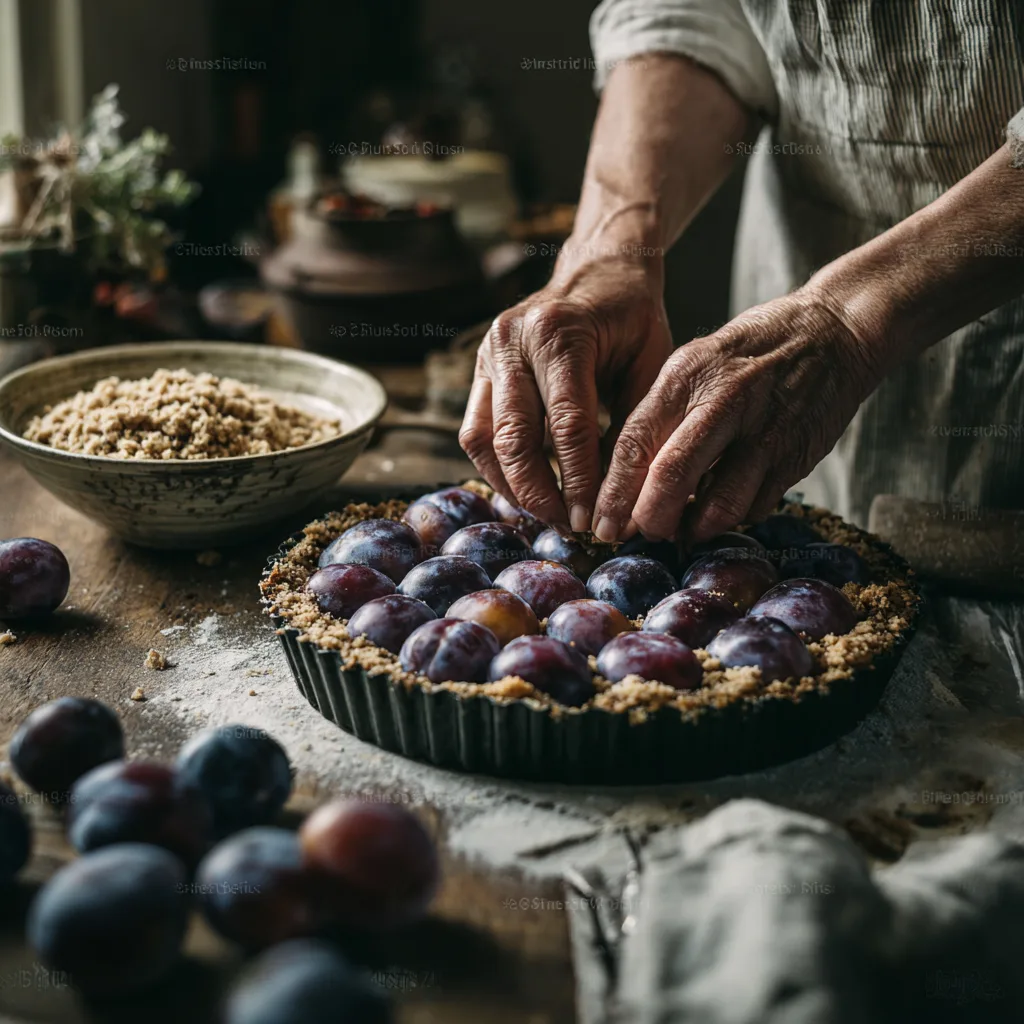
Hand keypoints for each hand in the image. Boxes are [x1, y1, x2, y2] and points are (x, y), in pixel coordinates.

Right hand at [459, 252, 671, 530]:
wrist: (600, 269)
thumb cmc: (634, 318)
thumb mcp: (651, 364)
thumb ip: (633, 425)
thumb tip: (621, 498)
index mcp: (561, 334)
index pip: (568, 425)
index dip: (578, 480)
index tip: (593, 520)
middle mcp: (513, 340)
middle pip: (514, 437)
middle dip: (539, 492)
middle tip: (566, 525)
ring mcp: (489, 352)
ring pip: (482, 438)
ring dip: (510, 485)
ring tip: (544, 513)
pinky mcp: (479, 367)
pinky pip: (475, 430)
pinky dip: (497, 465)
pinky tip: (525, 488)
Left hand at [591, 285, 885, 542]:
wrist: (835, 332)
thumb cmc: (752, 351)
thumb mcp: (696, 363)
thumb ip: (663, 415)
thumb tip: (626, 479)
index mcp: (686, 376)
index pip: (635, 441)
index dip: (614, 492)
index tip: (602, 525)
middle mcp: (723, 403)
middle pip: (672, 475)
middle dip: (649, 518)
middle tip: (641, 534)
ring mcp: (763, 433)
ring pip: (719, 504)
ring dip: (695, 528)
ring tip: (684, 530)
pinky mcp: (795, 457)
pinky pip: (756, 506)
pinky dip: (734, 518)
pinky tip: (724, 510)